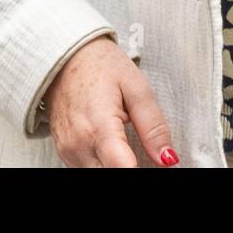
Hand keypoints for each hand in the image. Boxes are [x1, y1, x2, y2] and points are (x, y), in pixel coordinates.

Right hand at [41, 36, 180, 167]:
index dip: (143, 170)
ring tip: (124, 142)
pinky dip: (103, 163)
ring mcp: (68, 151)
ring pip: (99, 175)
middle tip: (143, 150)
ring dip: (117, 166)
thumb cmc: (99, 64)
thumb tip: (168, 158)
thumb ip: (153, 126)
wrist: (65, 56)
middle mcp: (79, 145)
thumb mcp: (136, 86)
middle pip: (113, 176)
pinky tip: (110, 145)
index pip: (124, 170)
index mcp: (99, 128)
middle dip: (132, 166)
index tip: (156, 164)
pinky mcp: (64, 153)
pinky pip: (87, 169)